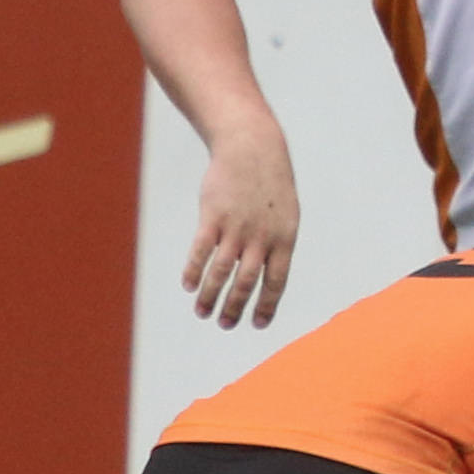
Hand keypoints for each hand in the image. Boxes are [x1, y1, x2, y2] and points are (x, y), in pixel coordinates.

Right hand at [186, 121, 298, 328]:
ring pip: (222, 270)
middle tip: (225, 324)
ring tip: (203, 313)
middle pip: (247, 282)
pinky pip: (201, 250)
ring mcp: (236, 227)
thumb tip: (265, 276)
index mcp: (284, 239)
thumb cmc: (270, 186)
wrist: (253, 149)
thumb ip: (276, 245)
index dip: (267, 305)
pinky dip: (194, 270)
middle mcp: (261, 237)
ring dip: (211, 296)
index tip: (257, 324)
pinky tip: (189, 286)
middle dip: (235, 307)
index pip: (277, 281)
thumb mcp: (285, 215)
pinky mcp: (213, 216)